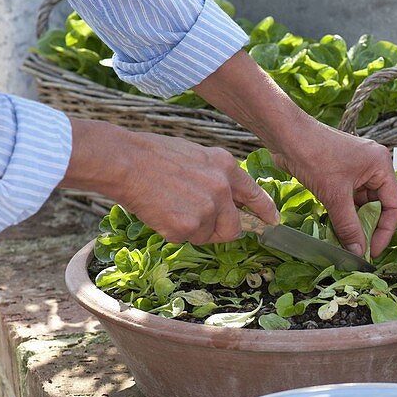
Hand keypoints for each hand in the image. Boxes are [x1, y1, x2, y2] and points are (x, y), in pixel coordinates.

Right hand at [61, 119, 279, 243]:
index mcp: (226, 167)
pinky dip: (172, 232)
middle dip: (219, 231)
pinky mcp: (187, 226)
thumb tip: (226, 201)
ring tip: (170, 207)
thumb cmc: (153, 156)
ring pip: (207, 236)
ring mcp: (206, 209)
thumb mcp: (196, 156)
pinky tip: (159, 212)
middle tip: (196, 223)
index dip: (264, 212)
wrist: (124, 161)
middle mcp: (222, 189)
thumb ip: (216, 177)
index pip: (255, 194)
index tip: (272, 223)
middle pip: (234, 228)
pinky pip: (185, 240)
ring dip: (191, 230)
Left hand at [271, 122, 396, 257]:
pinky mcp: (341, 174)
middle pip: (380, 205)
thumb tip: (358, 252)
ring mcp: (357, 170)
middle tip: (359, 250)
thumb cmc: (313, 155)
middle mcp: (373, 166)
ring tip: (346, 243)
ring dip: (354, 223)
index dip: (386, 231)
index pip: (395, 205)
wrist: (285, 135)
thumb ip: (348, 226)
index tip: (373, 251)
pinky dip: (344, 214)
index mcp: (381, 165)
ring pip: (362, 204)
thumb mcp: (334, 196)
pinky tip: (336, 229)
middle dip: (369, 228)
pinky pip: (349, 200)